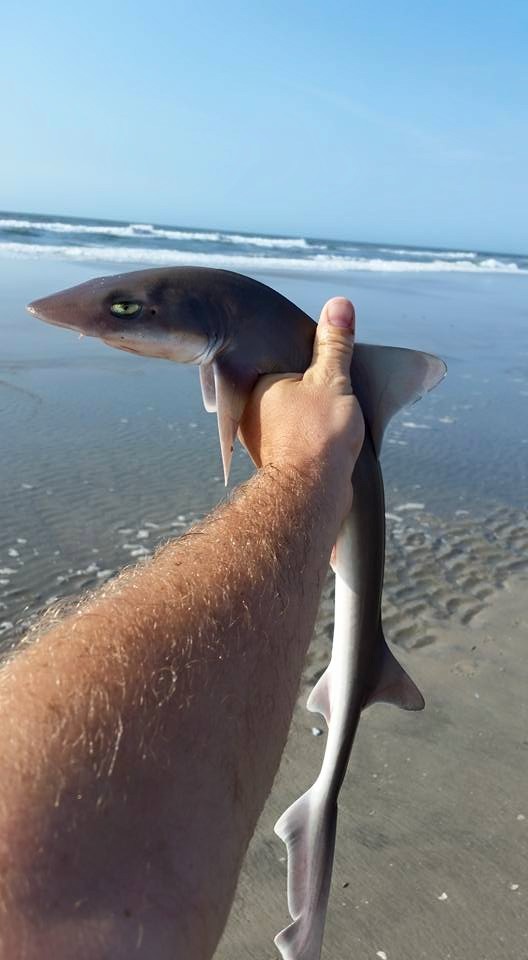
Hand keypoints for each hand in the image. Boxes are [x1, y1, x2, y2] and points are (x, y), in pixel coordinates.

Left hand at [239, 297, 364, 522]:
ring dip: (314, 414)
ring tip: (337, 415)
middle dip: (312, 389)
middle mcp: (253, 411)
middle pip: (288, 388)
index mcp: (258, 385)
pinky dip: (315, 435)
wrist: (312, 493)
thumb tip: (339, 304)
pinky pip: (300, 437)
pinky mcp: (280, 460)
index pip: (282, 360)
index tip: (330, 365)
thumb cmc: (318, 435)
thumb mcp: (331, 379)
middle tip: (337, 391)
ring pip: (294, 414)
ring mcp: (263, 438)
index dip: (309, 360)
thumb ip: (335, 344)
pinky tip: (332, 437)